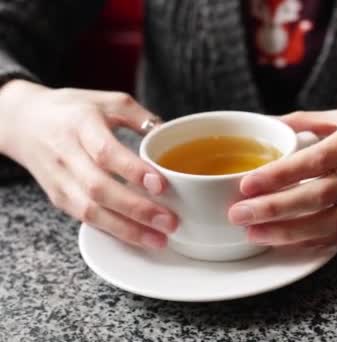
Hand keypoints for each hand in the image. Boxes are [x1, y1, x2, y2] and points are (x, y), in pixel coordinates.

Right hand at [0, 80, 177, 248]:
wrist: (25, 122)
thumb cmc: (73, 110)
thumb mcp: (108, 101)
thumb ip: (141, 117)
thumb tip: (172, 136)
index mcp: (81, 125)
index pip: (105, 152)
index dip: (133, 171)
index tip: (161, 185)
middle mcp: (67, 155)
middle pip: (99, 189)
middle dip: (137, 209)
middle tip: (169, 221)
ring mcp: (61, 181)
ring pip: (91, 211)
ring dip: (127, 230)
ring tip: (159, 239)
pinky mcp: (59, 199)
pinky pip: (86, 220)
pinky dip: (114, 231)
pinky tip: (138, 238)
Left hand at [228, 108, 336, 245]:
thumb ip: (310, 120)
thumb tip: (271, 122)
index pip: (314, 159)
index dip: (279, 174)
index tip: (247, 183)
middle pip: (317, 196)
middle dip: (274, 208)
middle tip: (239, 213)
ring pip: (329, 223)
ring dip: (288, 232)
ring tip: (254, 233)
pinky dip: (311, 240)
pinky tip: (285, 242)